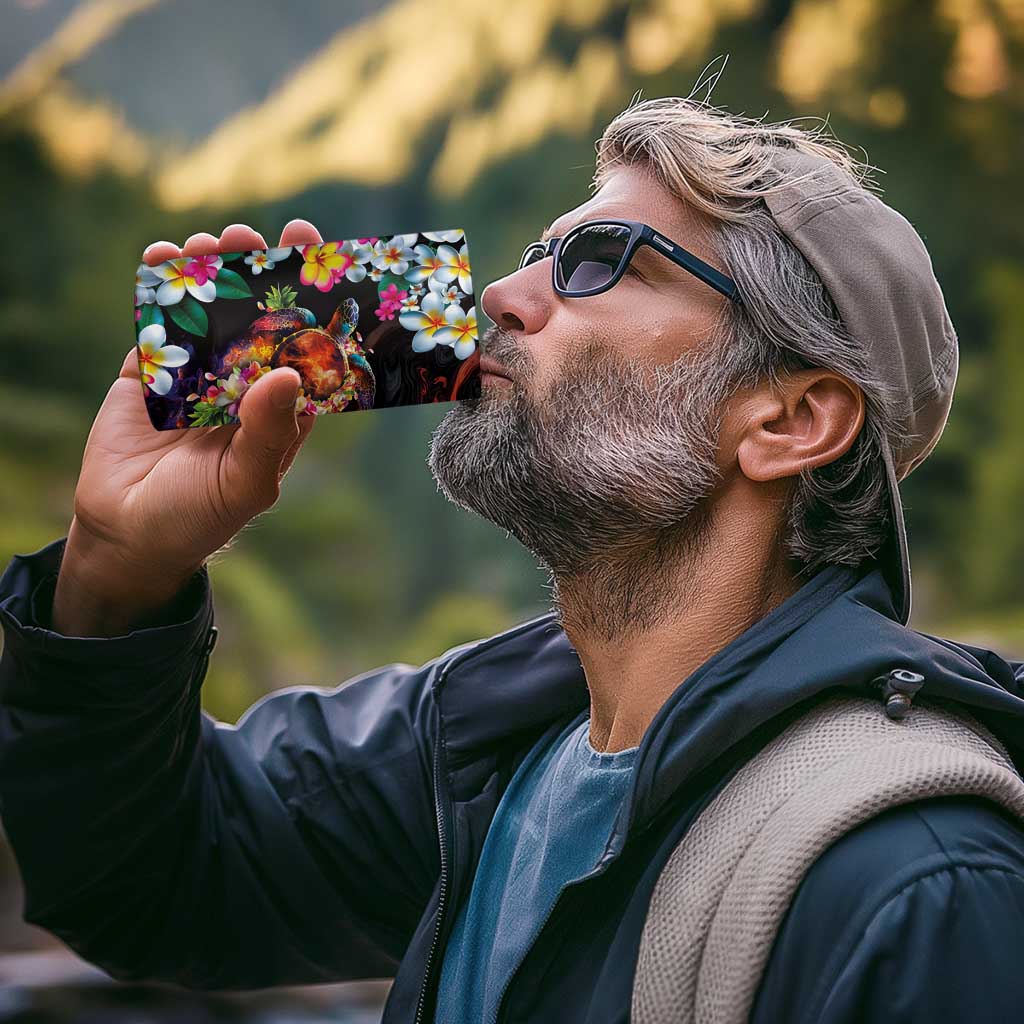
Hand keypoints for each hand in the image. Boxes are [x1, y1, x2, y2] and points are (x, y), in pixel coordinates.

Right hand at [52, 220, 324, 636]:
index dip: (315, 305)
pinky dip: (158, 288)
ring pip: (209, 311)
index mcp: (280, 408)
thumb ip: (268, 432)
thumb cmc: (200, 517)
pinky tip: (162, 256)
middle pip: (257, 317)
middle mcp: (243, 383)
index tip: (321, 260)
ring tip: (210, 241)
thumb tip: (287, 373)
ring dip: (210, 271)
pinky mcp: (150, 371)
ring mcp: (196, 373)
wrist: (127, 534)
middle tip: (255, 236)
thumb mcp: (245, 483)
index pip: (305, 348)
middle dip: (259, 273)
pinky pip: (158, 322)